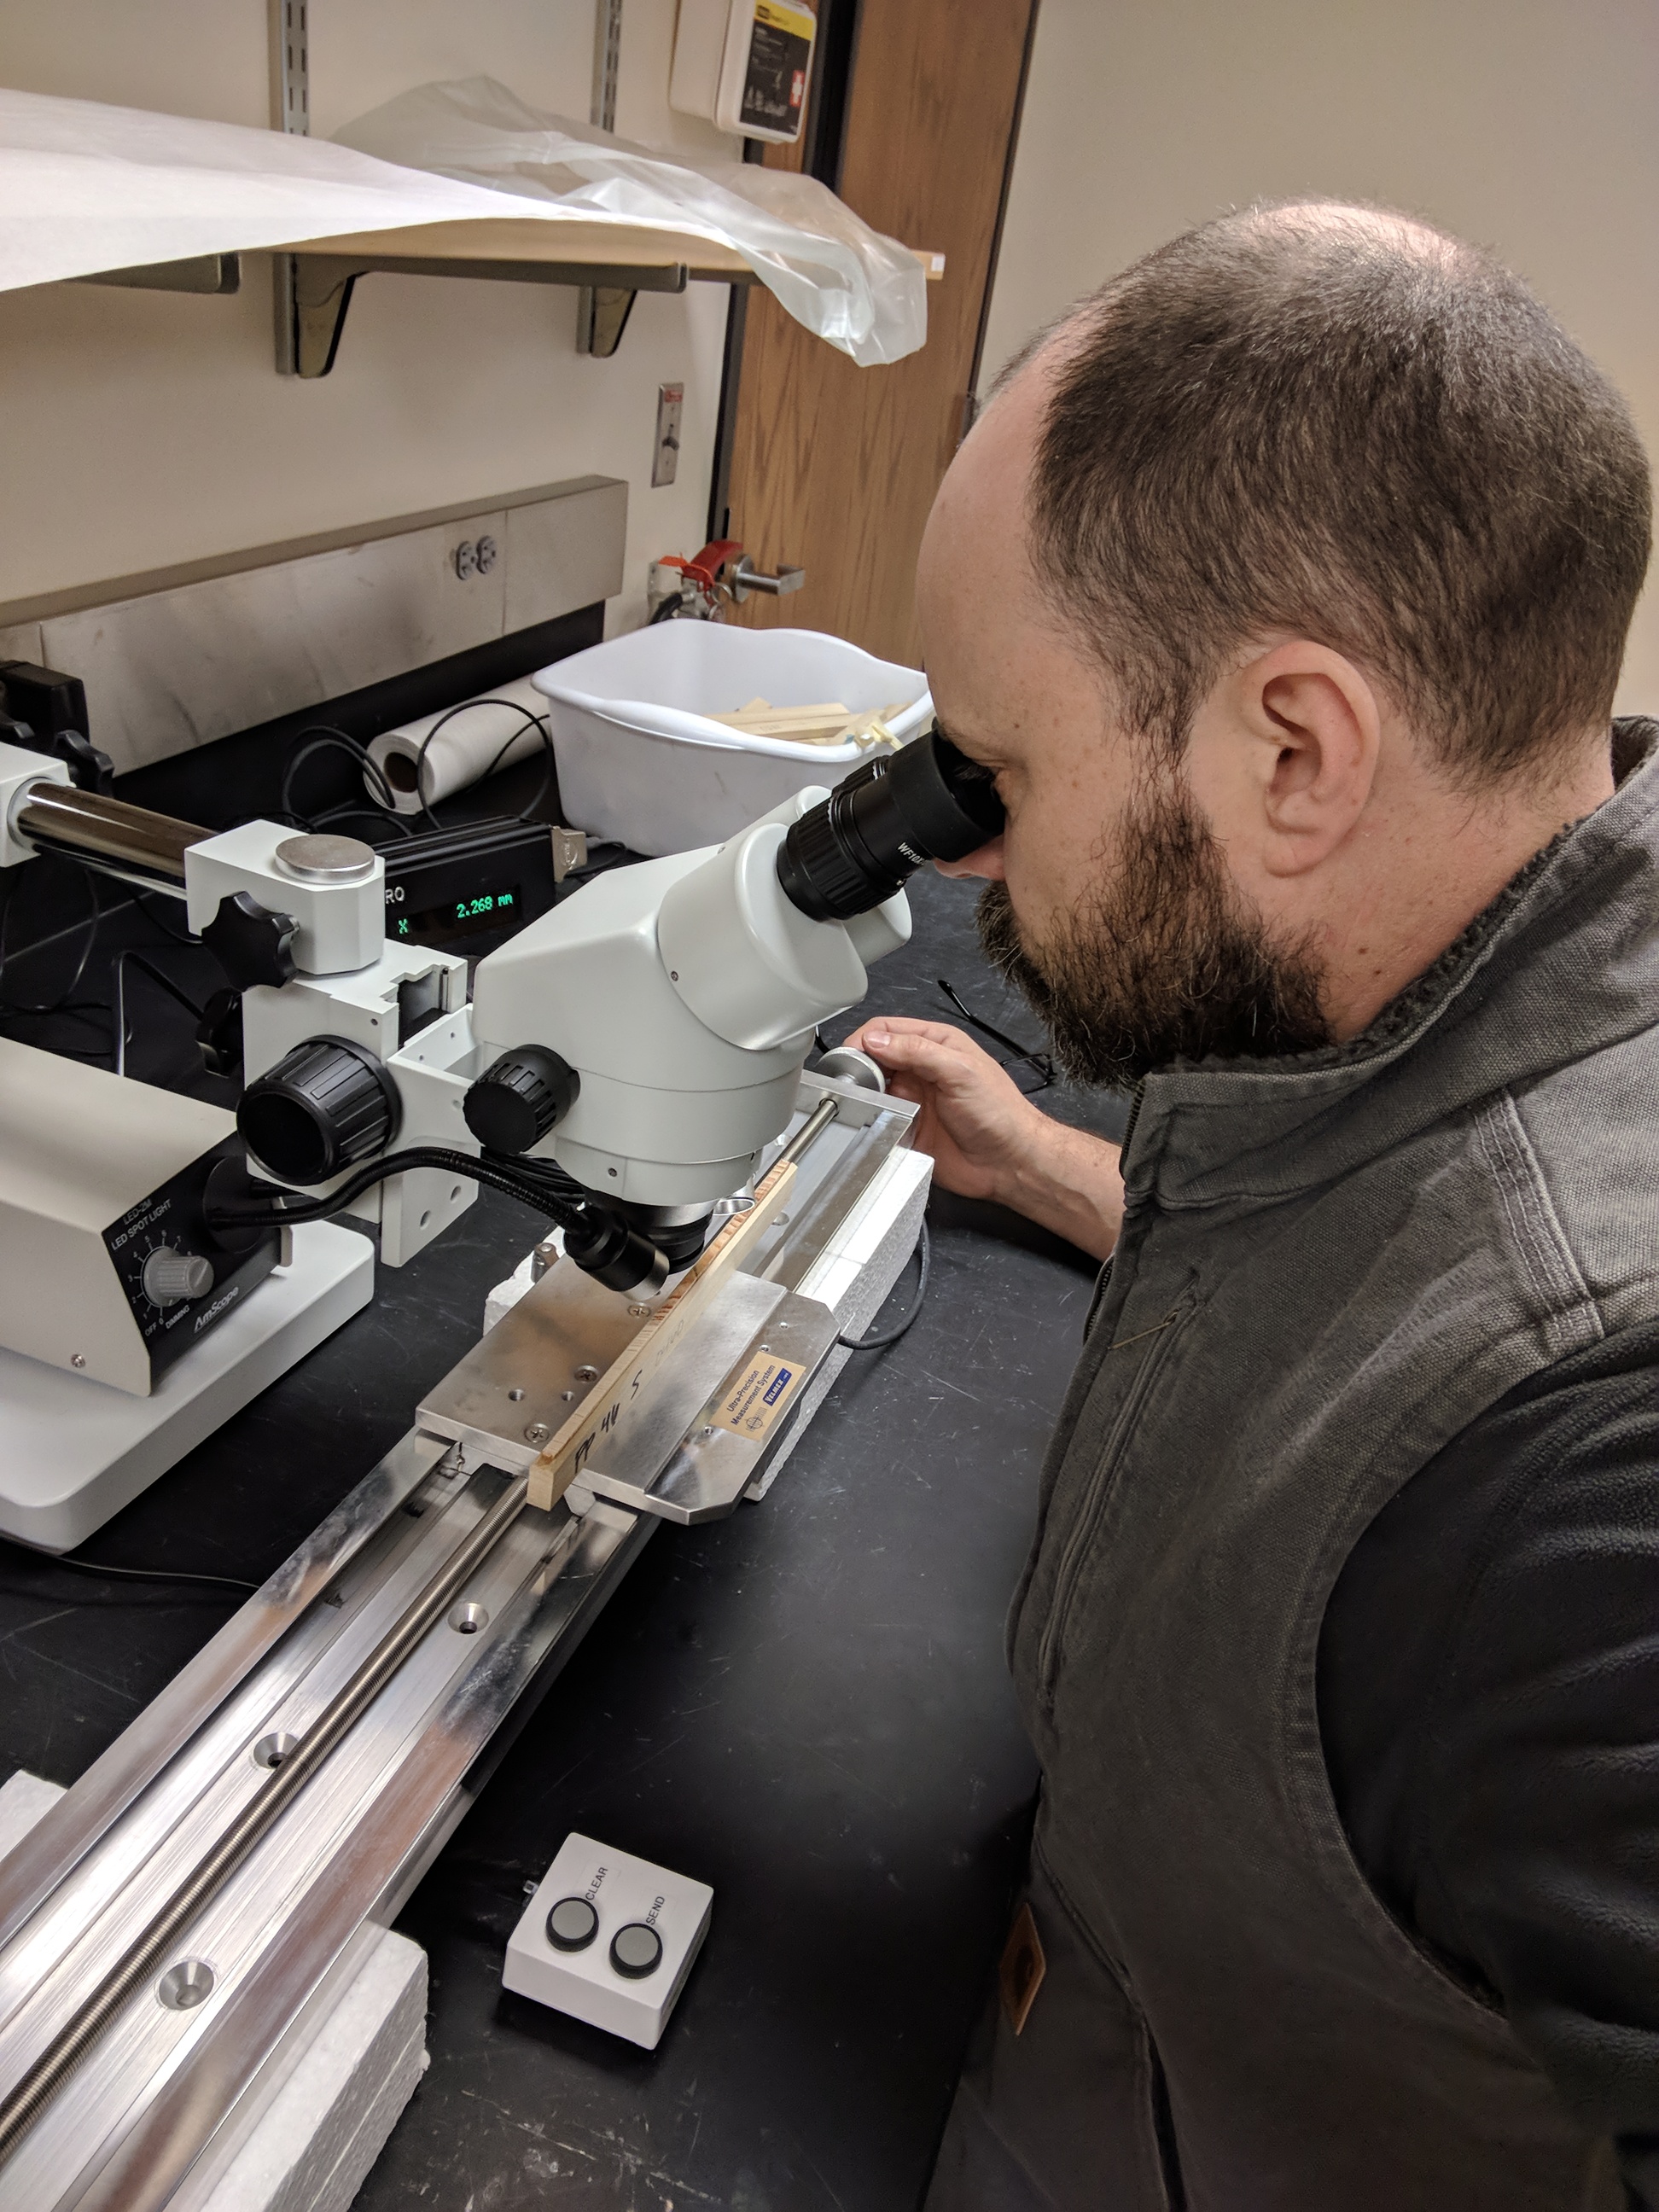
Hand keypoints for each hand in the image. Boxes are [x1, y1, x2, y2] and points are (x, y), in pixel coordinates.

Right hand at [841, 1017, 1125, 1259]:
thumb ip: (918, 1051)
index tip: (851, 1057)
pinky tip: (874, 1123)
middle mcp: (921, 1069)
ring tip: (864, 1103)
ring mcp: (913, 1098)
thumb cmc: (998, 1113)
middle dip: (860, 1067)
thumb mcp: (960, 1071)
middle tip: (855, 1084)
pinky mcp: (907, 1127)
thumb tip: (876, 1040)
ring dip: (865, 1094)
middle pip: (874, 1058)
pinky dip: (870, 1120)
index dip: (865, 1040)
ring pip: (873, 1088)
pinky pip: (878, 1119)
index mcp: (935, 1044)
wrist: (1009, 1161)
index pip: (887, 1030)